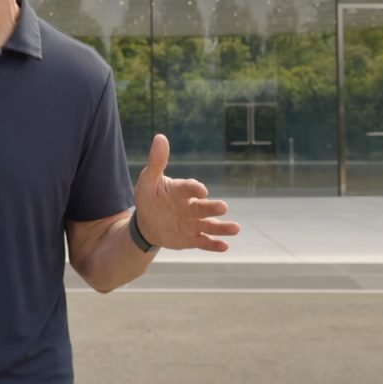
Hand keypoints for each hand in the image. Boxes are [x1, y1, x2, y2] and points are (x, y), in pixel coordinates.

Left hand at [133, 134, 239, 251]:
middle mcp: (191, 206)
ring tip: (235, 229)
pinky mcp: (191, 238)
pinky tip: (224, 246)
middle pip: (203, 207)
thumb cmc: (150, 197)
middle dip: (213, 208)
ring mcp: (193, 223)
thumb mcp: (148, 180)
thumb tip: (160, 137)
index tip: (201, 190)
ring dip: (222, 227)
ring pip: (209, 225)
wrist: (147, 223)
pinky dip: (214, 245)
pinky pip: (204, 242)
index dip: (195, 189)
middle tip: (223, 207)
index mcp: (182, 190)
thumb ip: (156, 162)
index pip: (190, 188)